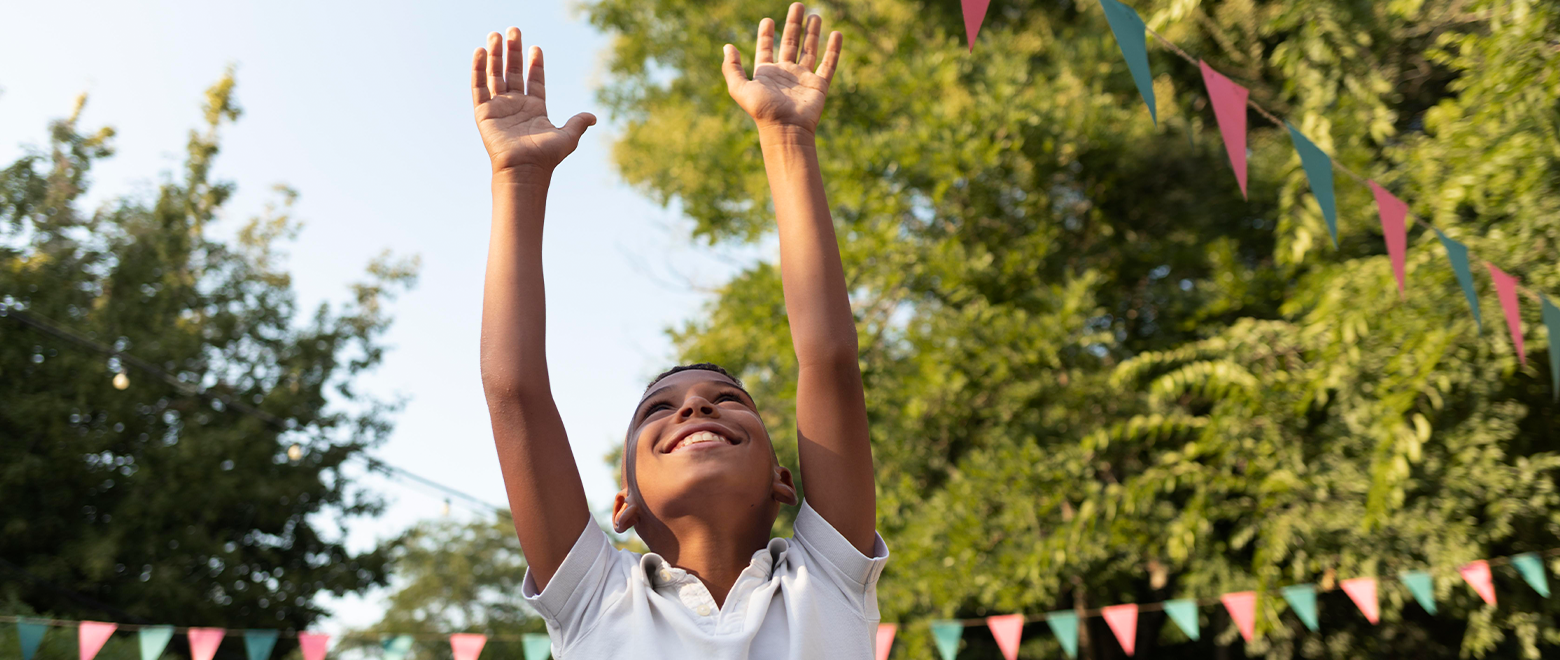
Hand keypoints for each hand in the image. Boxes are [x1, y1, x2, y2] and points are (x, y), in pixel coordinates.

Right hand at [472, 28, 595, 176]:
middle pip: (513, 72)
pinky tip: (480, 52)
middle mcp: (516, 105)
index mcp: (535, 109)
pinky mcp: (484, 112)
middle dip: (513, 51)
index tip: (536, 47)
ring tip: (496, 34)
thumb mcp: (567, 138)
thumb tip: (593, 116)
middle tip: (514, 30)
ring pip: (495, 75)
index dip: (535, 64)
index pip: (534, 80)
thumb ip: (577, 123)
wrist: (524, 169)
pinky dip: (478, 70)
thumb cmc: (545, 157)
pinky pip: (479, 87)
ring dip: (496, 55)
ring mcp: (499, 108)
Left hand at [722, 3, 842, 135]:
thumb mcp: (740, 89)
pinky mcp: (818, 85)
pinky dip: (833, 49)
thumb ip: (732, 68)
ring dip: (812, 32)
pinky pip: (828, 64)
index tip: (768, 20)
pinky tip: (836, 34)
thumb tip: (727, 46)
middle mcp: (785, 73)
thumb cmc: (763, 111)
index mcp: (766, 73)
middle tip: (797, 6)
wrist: (786, 129)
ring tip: (815, 15)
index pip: (766, 48)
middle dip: (793, 24)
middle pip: (790, 43)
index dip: (766, 34)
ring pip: (809, 50)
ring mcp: (803, 78)